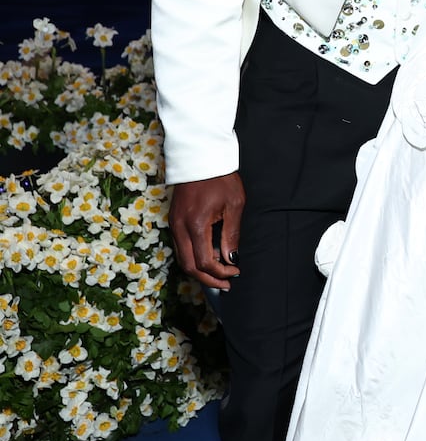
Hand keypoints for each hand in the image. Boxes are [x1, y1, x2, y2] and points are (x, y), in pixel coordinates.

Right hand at [169, 173, 245, 289]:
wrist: (200, 156)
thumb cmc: (220, 178)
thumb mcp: (234, 205)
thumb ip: (231, 234)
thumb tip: (230, 259)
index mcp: (195, 224)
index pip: (203, 261)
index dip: (220, 272)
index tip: (235, 273)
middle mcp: (179, 228)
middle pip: (188, 266)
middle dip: (207, 278)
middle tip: (226, 284)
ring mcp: (173, 224)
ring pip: (182, 258)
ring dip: (200, 269)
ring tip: (221, 272)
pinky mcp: (173, 220)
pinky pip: (181, 246)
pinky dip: (194, 256)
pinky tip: (211, 255)